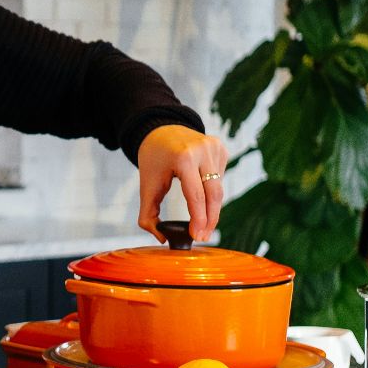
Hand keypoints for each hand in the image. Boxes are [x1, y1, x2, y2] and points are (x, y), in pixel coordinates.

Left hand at [137, 125, 230, 243]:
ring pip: (219, 188)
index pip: (196, 196)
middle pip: (214, 195)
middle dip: (210, 220)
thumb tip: (162, 238)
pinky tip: (202, 191)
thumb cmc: (154, 159)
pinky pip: (220, 178)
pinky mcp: (221, 149)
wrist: (161, 130)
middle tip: (203, 236)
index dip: (199, 220)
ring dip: (211, 207)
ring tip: (201, 220)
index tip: (197, 236)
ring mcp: (214, 148)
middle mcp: (202, 150)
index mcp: (183, 158)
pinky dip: (212, 190)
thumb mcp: (147, 185)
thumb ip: (147, 215)